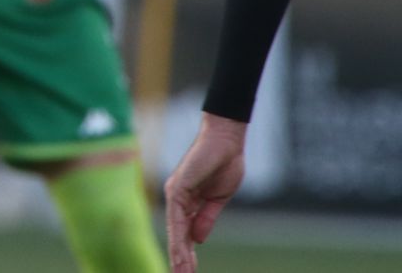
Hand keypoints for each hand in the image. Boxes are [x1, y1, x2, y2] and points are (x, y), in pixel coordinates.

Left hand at [165, 114, 247, 272]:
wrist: (226, 142)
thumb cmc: (223, 164)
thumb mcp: (217, 199)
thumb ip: (206, 218)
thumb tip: (199, 239)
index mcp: (186, 201)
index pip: (184, 232)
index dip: (186, 252)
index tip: (187, 271)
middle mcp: (176, 198)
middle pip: (176, 235)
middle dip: (180, 258)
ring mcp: (175, 193)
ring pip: (174, 230)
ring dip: (178, 254)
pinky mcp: (178, 188)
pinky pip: (177, 217)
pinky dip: (179, 237)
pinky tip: (181, 253)